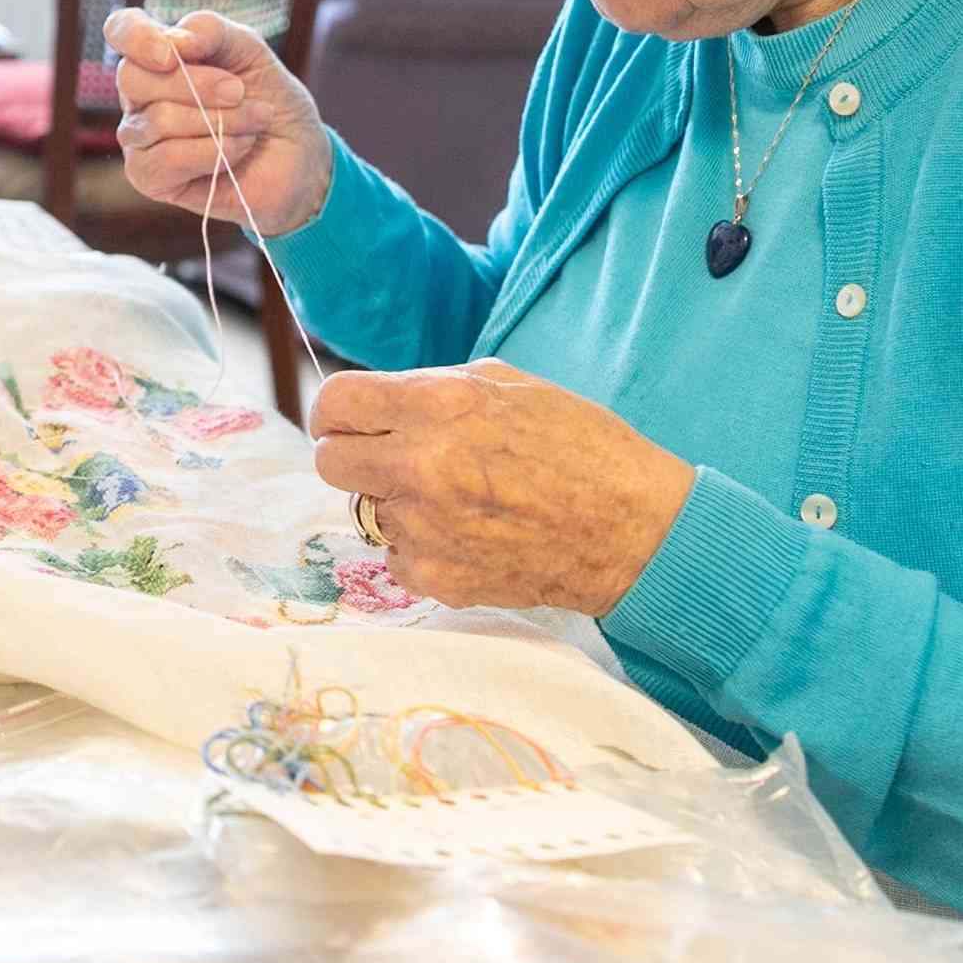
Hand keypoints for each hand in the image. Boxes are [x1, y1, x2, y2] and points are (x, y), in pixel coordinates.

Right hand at [104, 8, 330, 234]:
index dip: (137, 38)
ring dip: (220, 120)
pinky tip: (239, 149)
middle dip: (196, 84)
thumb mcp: (250, 50)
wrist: (298, 157)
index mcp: (158, 55)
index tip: (173, 55)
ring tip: (255, 122)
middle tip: (239, 92)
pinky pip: (168, 159)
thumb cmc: (268, 99)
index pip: (121, 30)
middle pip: (133, 77)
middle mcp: (140, 95)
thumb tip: (176, 40)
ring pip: (158, 120)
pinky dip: (214, 151)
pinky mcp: (149, 177)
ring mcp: (140, 138)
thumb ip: (211, 31)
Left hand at [309, 361, 697, 614]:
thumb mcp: (507, 385)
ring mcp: (424, 528)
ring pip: (368, 511)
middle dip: (353, 455)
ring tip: (459, 498)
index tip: (348, 419)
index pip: (335, 403)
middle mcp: (420, 465)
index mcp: (438, 405)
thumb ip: (431, 391)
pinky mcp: (436, 577)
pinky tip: (470, 533)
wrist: (632, 530)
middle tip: (391, 458)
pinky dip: (422, 547)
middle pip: (330, 461)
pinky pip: (397, 556)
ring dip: (398, 503)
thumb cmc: (581, 446)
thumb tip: (379, 403)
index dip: (336, 411)